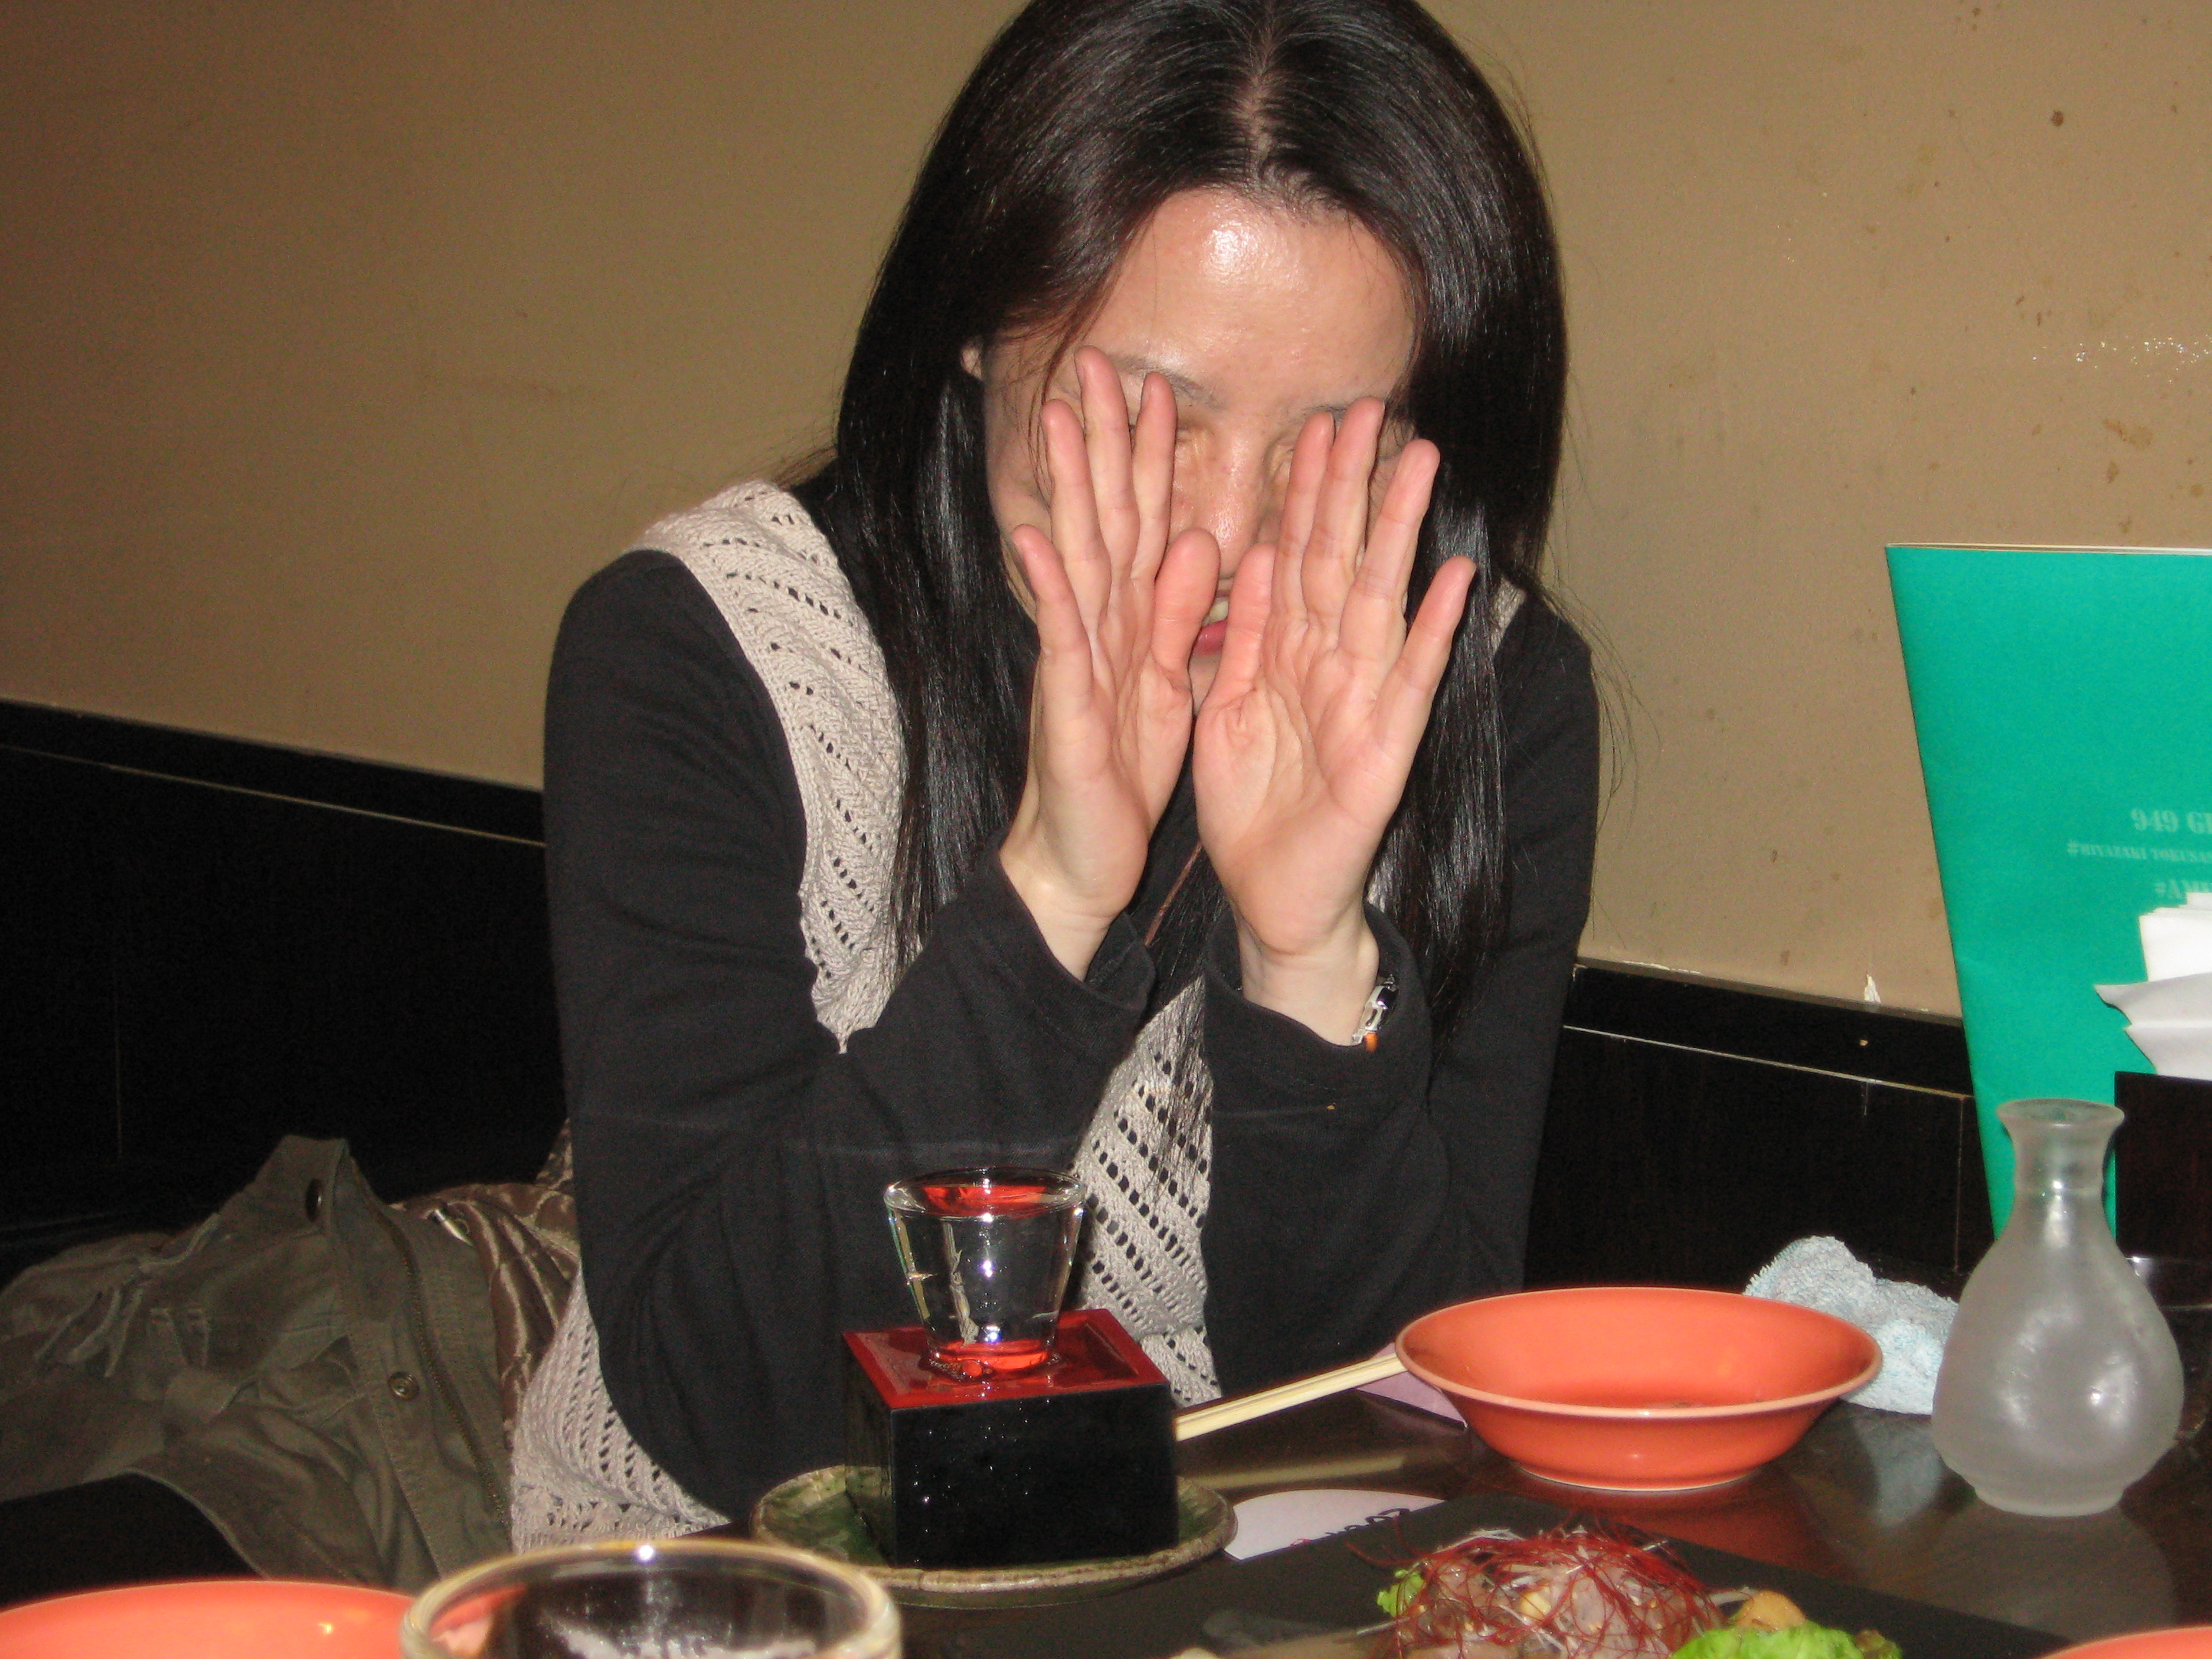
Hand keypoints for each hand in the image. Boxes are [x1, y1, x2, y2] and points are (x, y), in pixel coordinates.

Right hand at [999, 348, 1220, 976]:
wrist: (1082, 858)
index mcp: (1134, 622)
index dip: (1150, 455)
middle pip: (1104, 518)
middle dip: (1102, 442)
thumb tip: (1198, 537)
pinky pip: (1062, 638)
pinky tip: (1033, 533)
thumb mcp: (1167, 684)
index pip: (1144, 520)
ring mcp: (1077, 659)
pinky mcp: (1068, 703)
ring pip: (1078, 557)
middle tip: (1096, 364)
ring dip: (1066, 487)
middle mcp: (1100, 627)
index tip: (1156, 383)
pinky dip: (1050, 586)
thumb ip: (1181, 613)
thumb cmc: (1120, 773)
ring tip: (1055, 418)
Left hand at [1193, 400, 1473, 1040]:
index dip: (1305, 490)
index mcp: (1289, 653)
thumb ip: (1242, 633)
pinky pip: (1411, 683)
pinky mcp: (1385, 751)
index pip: (1299, 553)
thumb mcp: (1225, 705)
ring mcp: (1364, 703)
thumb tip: (1260, 549)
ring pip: (1382, 600)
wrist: (1269, 898)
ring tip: (1421, 461)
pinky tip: (1460, 579)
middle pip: (1342, 558)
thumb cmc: (1252, 807)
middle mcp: (1334, 665)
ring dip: (1400, 532)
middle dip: (1352, 485)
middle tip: (1366, 408)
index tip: (1312, 423)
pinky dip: (1435, 633)